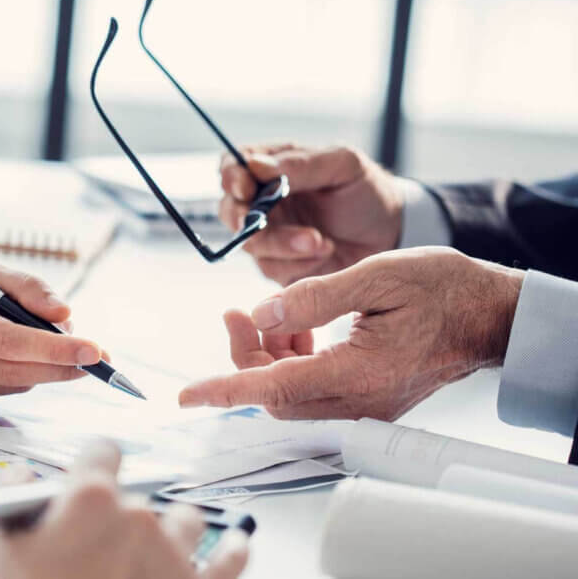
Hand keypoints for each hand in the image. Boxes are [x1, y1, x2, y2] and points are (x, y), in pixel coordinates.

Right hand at [0, 258, 103, 403]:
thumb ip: (28, 288)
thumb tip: (66, 317)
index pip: (7, 342)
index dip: (54, 349)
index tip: (94, 350)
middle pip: (14, 371)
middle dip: (62, 366)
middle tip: (100, 357)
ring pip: (12, 384)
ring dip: (45, 369)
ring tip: (61, 347)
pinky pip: (1, 391)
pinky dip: (22, 374)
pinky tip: (23, 357)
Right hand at [0, 443, 248, 578]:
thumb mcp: (4, 549)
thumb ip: (17, 500)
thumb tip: (27, 477)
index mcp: (92, 498)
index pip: (102, 452)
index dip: (92, 466)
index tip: (90, 477)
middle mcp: (139, 519)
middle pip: (137, 497)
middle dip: (120, 516)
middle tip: (100, 545)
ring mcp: (173, 556)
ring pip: (186, 520)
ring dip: (172, 531)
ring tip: (155, 549)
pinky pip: (229, 560)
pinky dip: (231, 551)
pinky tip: (234, 543)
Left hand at [179, 248, 522, 420]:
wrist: (490, 314)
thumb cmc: (445, 289)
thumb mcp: (377, 275)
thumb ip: (314, 295)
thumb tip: (263, 310)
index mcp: (360, 372)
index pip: (275, 388)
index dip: (226, 389)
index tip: (189, 395)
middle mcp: (360, 399)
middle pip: (275, 393)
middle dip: (246, 355)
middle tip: (235, 312)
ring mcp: (364, 403)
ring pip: (290, 392)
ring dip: (269, 354)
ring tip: (269, 311)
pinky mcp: (366, 396)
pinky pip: (312, 387)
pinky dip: (292, 357)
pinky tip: (296, 325)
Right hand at [219, 144, 403, 284]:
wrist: (391, 234)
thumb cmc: (367, 191)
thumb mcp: (342, 166)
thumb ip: (300, 164)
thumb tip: (255, 164)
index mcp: (273, 167)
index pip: (232, 166)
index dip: (231, 177)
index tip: (246, 188)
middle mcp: (263, 201)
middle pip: (230, 210)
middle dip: (248, 222)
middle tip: (265, 226)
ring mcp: (270, 234)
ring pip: (250, 244)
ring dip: (283, 245)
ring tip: (321, 242)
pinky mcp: (281, 265)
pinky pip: (272, 269)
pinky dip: (299, 264)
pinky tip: (325, 252)